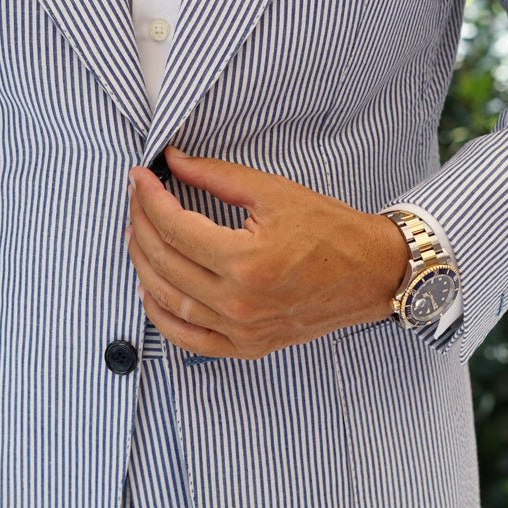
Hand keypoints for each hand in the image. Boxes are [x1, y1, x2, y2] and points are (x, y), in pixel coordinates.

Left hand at [124, 146, 410, 359]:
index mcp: (247, 262)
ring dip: (143, 265)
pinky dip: (161, 316)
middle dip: (140, 225)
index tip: (139, 177)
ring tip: (137, 234)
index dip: (148, 198)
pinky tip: (150, 290)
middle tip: (136, 199)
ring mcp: (242, 331)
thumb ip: (216, 176)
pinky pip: (188, 339)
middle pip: (164, 262)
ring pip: (167, 301)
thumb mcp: (273, 192)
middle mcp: (240, 303)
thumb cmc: (330, 230)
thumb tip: (171, 161)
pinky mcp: (247, 346)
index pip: (175, 228)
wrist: (372, 273)